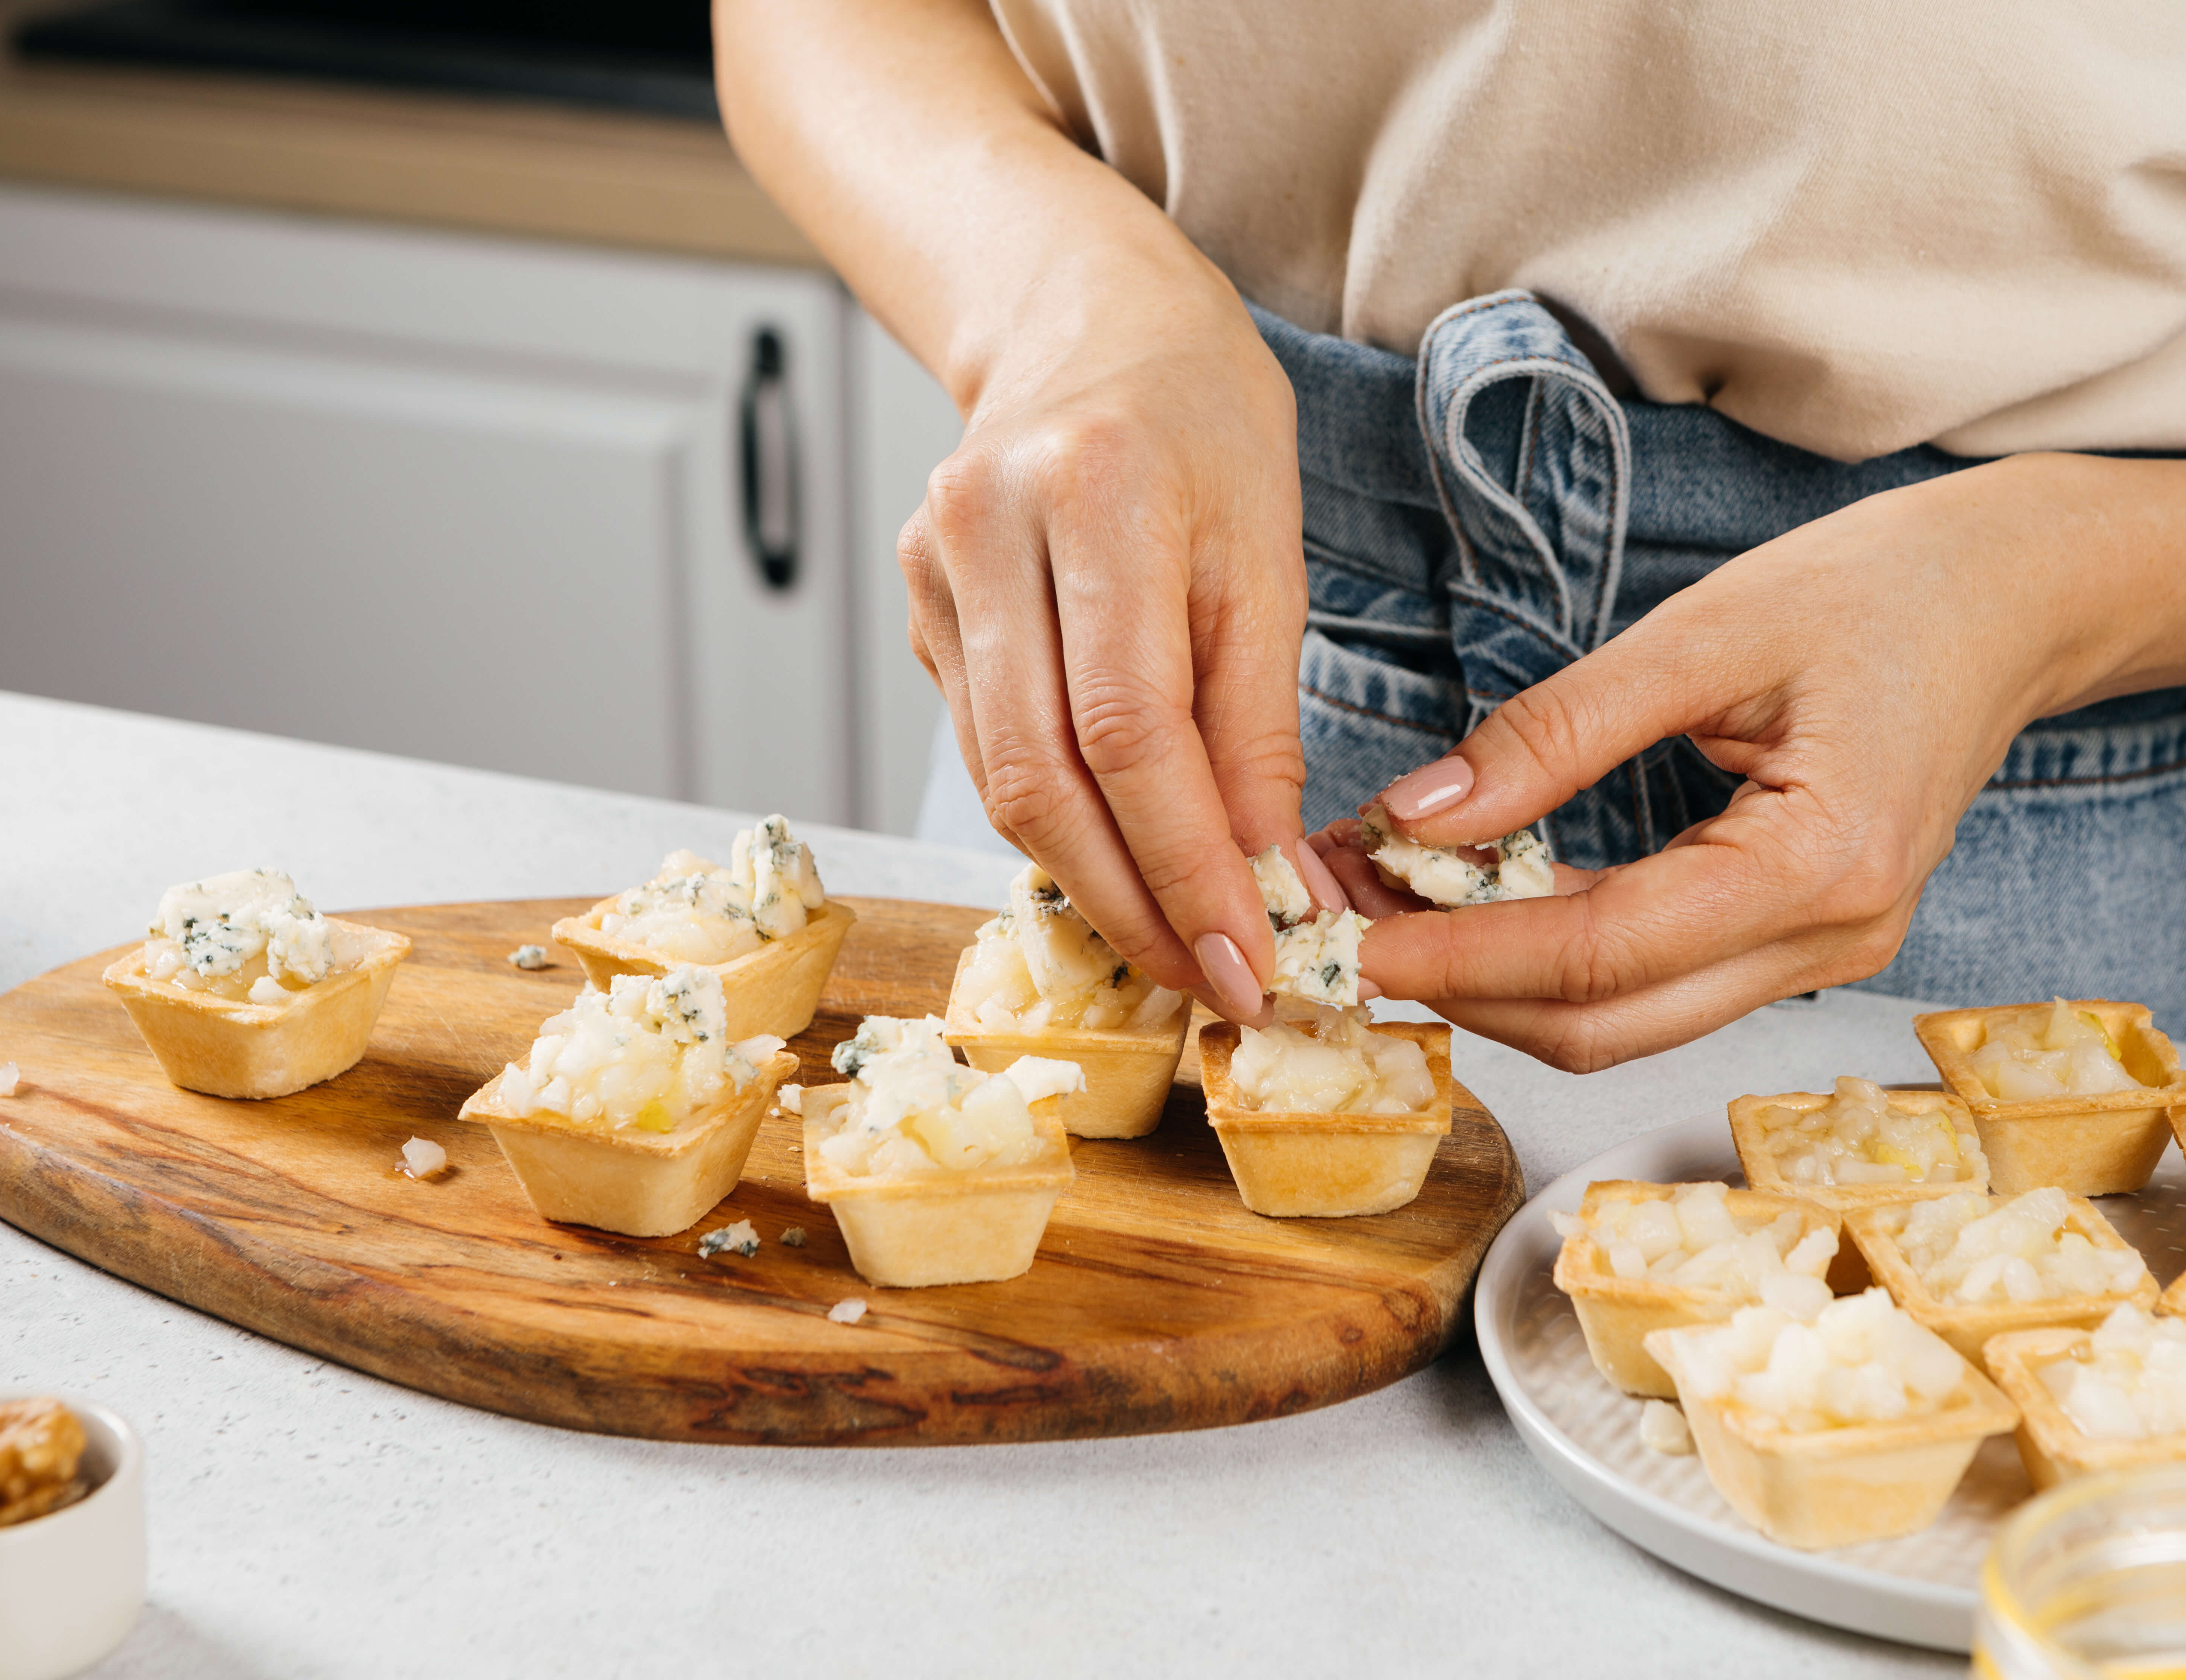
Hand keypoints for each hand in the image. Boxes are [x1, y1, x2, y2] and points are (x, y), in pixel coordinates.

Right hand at [897, 257, 1346, 1021]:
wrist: (1086, 322)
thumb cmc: (1202, 424)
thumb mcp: (1268, 555)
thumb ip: (1258, 724)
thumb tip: (1266, 884)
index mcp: (1094, 494)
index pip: (1130, 731)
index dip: (1186, 867)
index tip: (1251, 961)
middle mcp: (986, 529)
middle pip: (1042, 777)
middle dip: (1133, 907)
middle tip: (1213, 986)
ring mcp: (933, 572)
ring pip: (1002, 782)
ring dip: (1095, 885)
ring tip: (1180, 948)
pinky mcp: (917, 610)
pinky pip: (987, 750)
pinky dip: (1060, 824)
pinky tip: (1121, 865)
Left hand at [1334, 452, 2138, 1070]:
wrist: (2009, 599)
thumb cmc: (1877, 591)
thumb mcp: (1705, 634)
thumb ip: (1560, 731)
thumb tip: (1424, 811)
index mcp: (1822, 864)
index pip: (1599, 953)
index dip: (1460, 957)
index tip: (1347, 936)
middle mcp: (1831, 940)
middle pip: (1603, 1024)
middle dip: (1459, 990)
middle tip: (1341, 929)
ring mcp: (1823, 953)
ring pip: (1621, 1019)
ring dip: (1495, 980)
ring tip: (1386, 908)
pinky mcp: (1799, 938)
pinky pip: (1653, 978)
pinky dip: (1552, 953)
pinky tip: (1473, 900)